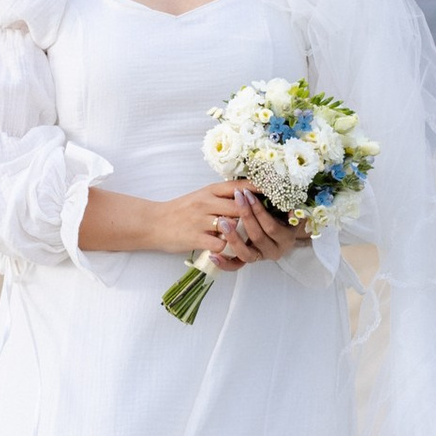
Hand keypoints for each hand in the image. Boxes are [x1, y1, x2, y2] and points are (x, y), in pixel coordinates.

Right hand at [77, 182, 305, 266]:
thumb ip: (222, 195)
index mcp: (210, 190)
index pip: (240, 186)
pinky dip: (231, 247)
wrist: (154, 223)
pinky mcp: (196, 237)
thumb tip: (247, 193)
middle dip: (259, 210)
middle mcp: (207, 202)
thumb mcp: (201, 196)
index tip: (280, 190)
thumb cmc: (180, 210)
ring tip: (264, 234)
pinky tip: (240, 250)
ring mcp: (202, 220)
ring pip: (232, 223)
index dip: (261, 188)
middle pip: (240, 204)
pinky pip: (220, 243)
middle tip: (281, 215)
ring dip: (247, 230)